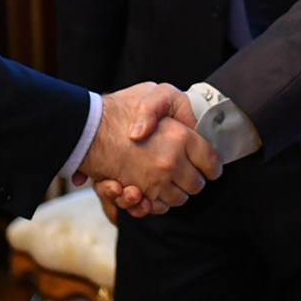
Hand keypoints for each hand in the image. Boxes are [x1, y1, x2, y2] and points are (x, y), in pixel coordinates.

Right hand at [74, 82, 219, 216]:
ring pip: (179, 199)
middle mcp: (171, 163)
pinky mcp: (138, 194)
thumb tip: (193, 128)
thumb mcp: (157, 92)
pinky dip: (157, 203)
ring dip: (176, 192)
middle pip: (197, 185)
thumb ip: (180, 106)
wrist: (88, 127)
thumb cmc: (124, 107)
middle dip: (194, 180)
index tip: (209, 166)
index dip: (213, 165)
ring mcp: (154, 181)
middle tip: (187, 171)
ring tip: (167, 179)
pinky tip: (152, 189)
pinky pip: (157, 207)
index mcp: (182, 138)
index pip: (212, 162)